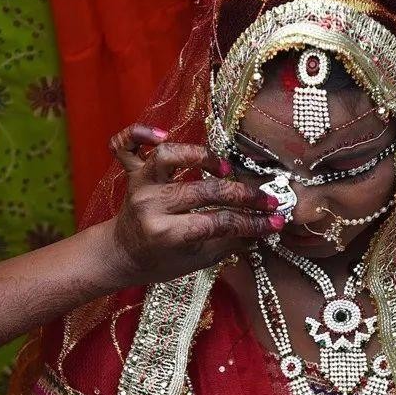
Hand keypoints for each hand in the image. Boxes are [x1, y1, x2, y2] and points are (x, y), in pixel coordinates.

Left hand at [107, 124, 283, 284]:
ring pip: (168, 157)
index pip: (218, 223)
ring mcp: (140, 187)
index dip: (252, 222)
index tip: (274, 220)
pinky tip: (164, 134)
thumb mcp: (197, 260)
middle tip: (266, 199)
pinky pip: (126, 145)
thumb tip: (264, 226)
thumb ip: (229, 241)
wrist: (121, 255)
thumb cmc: (161, 261)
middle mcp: (151, 206)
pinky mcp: (132, 173)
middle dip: (243, 195)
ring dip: (201, 156)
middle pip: (204, 191)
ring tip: (223, 168)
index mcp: (166, 234)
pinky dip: (141, 133)